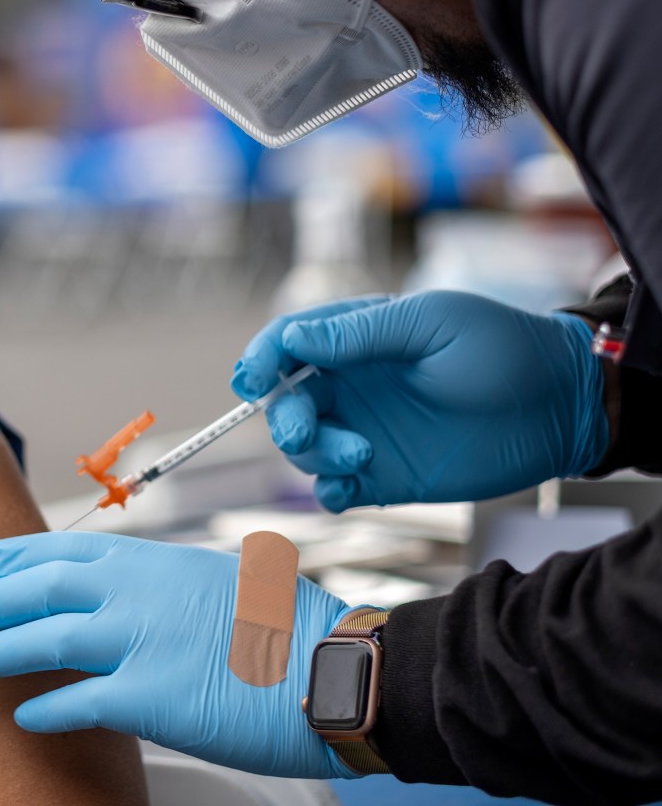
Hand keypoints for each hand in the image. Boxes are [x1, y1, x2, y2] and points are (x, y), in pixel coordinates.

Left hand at [0, 532, 355, 778]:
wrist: (335, 667)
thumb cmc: (289, 627)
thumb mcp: (219, 579)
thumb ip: (164, 583)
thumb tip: (128, 590)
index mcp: (155, 561)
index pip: (64, 549)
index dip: (10, 556)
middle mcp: (139, 593)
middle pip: (43, 587)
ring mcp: (141, 642)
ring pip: (47, 638)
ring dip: (0, 647)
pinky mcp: (151, 695)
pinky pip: (80, 701)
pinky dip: (47, 709)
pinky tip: (25, 717)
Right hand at [232, 291, 608, 511]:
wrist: (561, 407)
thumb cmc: (503, 348)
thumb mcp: (431, 323)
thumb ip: (360, 333)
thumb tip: (292, 337)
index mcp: (355, 338)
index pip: (286, 343)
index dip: (261, 359)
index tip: (252, 380)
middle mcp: (351, 385)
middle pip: (285, 401)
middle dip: (284, 416)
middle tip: (308, 430)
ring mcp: (362, 430)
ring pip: (303, 448)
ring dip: (314, 454)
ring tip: (363, 455)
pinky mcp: (382, 475)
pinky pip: (333, 488)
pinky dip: (329, 491)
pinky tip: (351, 487)